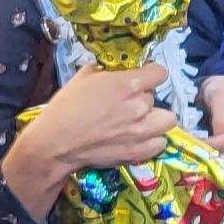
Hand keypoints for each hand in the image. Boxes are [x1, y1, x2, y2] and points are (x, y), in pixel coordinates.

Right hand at [3, 64, 172, 215]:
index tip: (142, 78)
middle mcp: (140, 106)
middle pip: (155, 97)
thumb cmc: (66, 106)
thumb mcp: (83, 76)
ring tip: (141, 121)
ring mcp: (142, 131)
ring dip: (156, 118)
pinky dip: (152, 141)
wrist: (56, 142)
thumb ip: (105, 71)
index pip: (160, 73)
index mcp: (129, 84)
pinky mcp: (139, 152)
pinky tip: (139, 138)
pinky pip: (160, 143)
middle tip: (127, 104)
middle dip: (143, 98)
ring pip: (167, 120)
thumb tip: (112, 72)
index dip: (151, 74)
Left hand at [200, 74, 223, 166]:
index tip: (194, 146)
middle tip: (196, 155)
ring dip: (219, 162)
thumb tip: (220, 138)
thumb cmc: (219, 90)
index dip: (214, 145)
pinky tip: (213, 156)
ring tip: (202, 157)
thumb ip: (220, 116)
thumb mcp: (218, 94)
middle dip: (216, 156)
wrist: (223, 91)